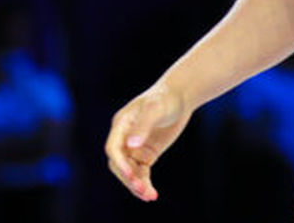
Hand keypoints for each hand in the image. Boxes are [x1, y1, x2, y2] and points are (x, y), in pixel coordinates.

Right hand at [105, 83, 190, 201]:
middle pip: (118, 164)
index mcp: (122, 124)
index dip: (120, 164)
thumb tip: (131, 145)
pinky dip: (144, 183)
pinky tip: (152, 194)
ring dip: (136, 185)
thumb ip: (143, 126)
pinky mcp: (146, 154)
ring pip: (129, 172)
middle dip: (128, 179)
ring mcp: (135, 147)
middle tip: (143, 191)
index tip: (132, 176)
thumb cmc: (166, 98)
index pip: (113, 149)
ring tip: (150, 196)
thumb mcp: (155, 109)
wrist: (180, 97)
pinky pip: (141, 173)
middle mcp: (124, 137)